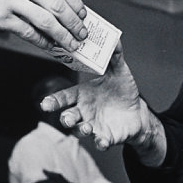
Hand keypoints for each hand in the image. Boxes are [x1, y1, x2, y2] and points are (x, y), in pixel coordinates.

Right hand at [0, 0, 88, 51]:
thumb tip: (54, 7)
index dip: (76, 3)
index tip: (83, 15)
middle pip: (58, 4)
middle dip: (75, 22)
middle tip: (83, 34)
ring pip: (48, 21)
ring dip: (64, 36)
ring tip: (72, 46)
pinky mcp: (0, 18)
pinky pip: (29, 33)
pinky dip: (43, 42)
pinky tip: (50, 48)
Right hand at [39, 43, 164, 160]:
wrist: (136, 112)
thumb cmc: (122, 91)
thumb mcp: (119, 72)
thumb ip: (114, 57)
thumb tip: (114, 39)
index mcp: (82, 95)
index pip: (63, 98)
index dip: (53, 101)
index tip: (45, 104)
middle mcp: (83, 112)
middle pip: (68, 116)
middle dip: (65, 118)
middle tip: (67, 118)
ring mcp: (93, 125)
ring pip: (81, 130)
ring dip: (82, 129)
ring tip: (88, 127)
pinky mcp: (106, 137)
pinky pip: (100, 142)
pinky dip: (100, 143)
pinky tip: (102, 141)